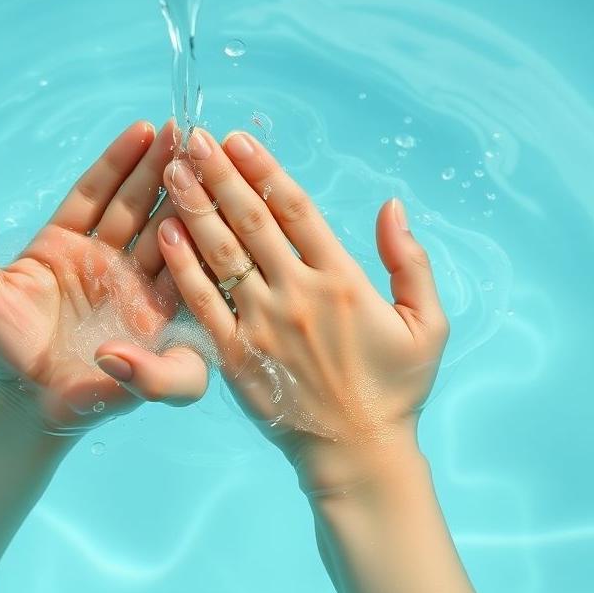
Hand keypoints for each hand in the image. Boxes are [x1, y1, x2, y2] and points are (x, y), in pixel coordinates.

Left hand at [0, 121, 207, 432]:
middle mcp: (105, 258)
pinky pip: (177, 282)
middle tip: (186, 131)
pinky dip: (191, 254)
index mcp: (64, 243)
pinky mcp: (154, 319)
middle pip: (137, 204)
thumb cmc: (2, 348)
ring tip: (206, 165)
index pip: (97, 192)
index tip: (143, 127)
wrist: (29, 405)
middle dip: (161, 167)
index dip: (119, 160)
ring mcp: (133, 286)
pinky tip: (211, 225)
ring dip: (183, 200)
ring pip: (163, 234)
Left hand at [111, 126, 447, 493]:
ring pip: (222, 252)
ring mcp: (263, 323)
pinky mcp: (237, 353)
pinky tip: (165, 230)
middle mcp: (298, 293)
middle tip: (194, 136)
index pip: (296, 210)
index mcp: (343, 280)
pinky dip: (183, 264)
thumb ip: (411, 262)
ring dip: (195, 205)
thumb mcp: (428, 324)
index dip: (265, 170)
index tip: (239, 138)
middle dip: (221, 174)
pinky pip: (204, 301)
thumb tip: (392, 206)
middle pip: (251, 220)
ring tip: (173, 167)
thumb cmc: (396, 389)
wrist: (358, 456)